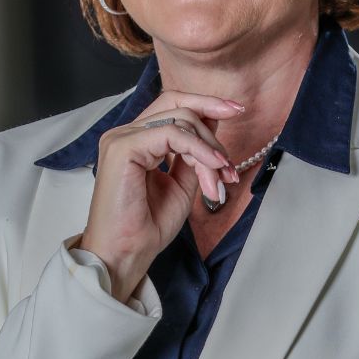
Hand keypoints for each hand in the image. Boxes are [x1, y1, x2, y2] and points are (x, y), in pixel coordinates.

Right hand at [81, 92, 242, 301]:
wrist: (126, 254)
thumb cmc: (148, 225)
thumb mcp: (183, 182)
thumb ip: (194, 152)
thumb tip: (213, 122)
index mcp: (136, 139)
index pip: (172, 104)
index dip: (205, 103)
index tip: (236, 110)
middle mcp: (125, 133)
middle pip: (177, 104)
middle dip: (213, 125)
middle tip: (230, 162)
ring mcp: (121, 138)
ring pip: (180, 121)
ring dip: (209, 151)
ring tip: (220, 180)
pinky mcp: (123, 148)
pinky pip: (172, 135)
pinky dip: (199, 151)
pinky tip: (212, 169)